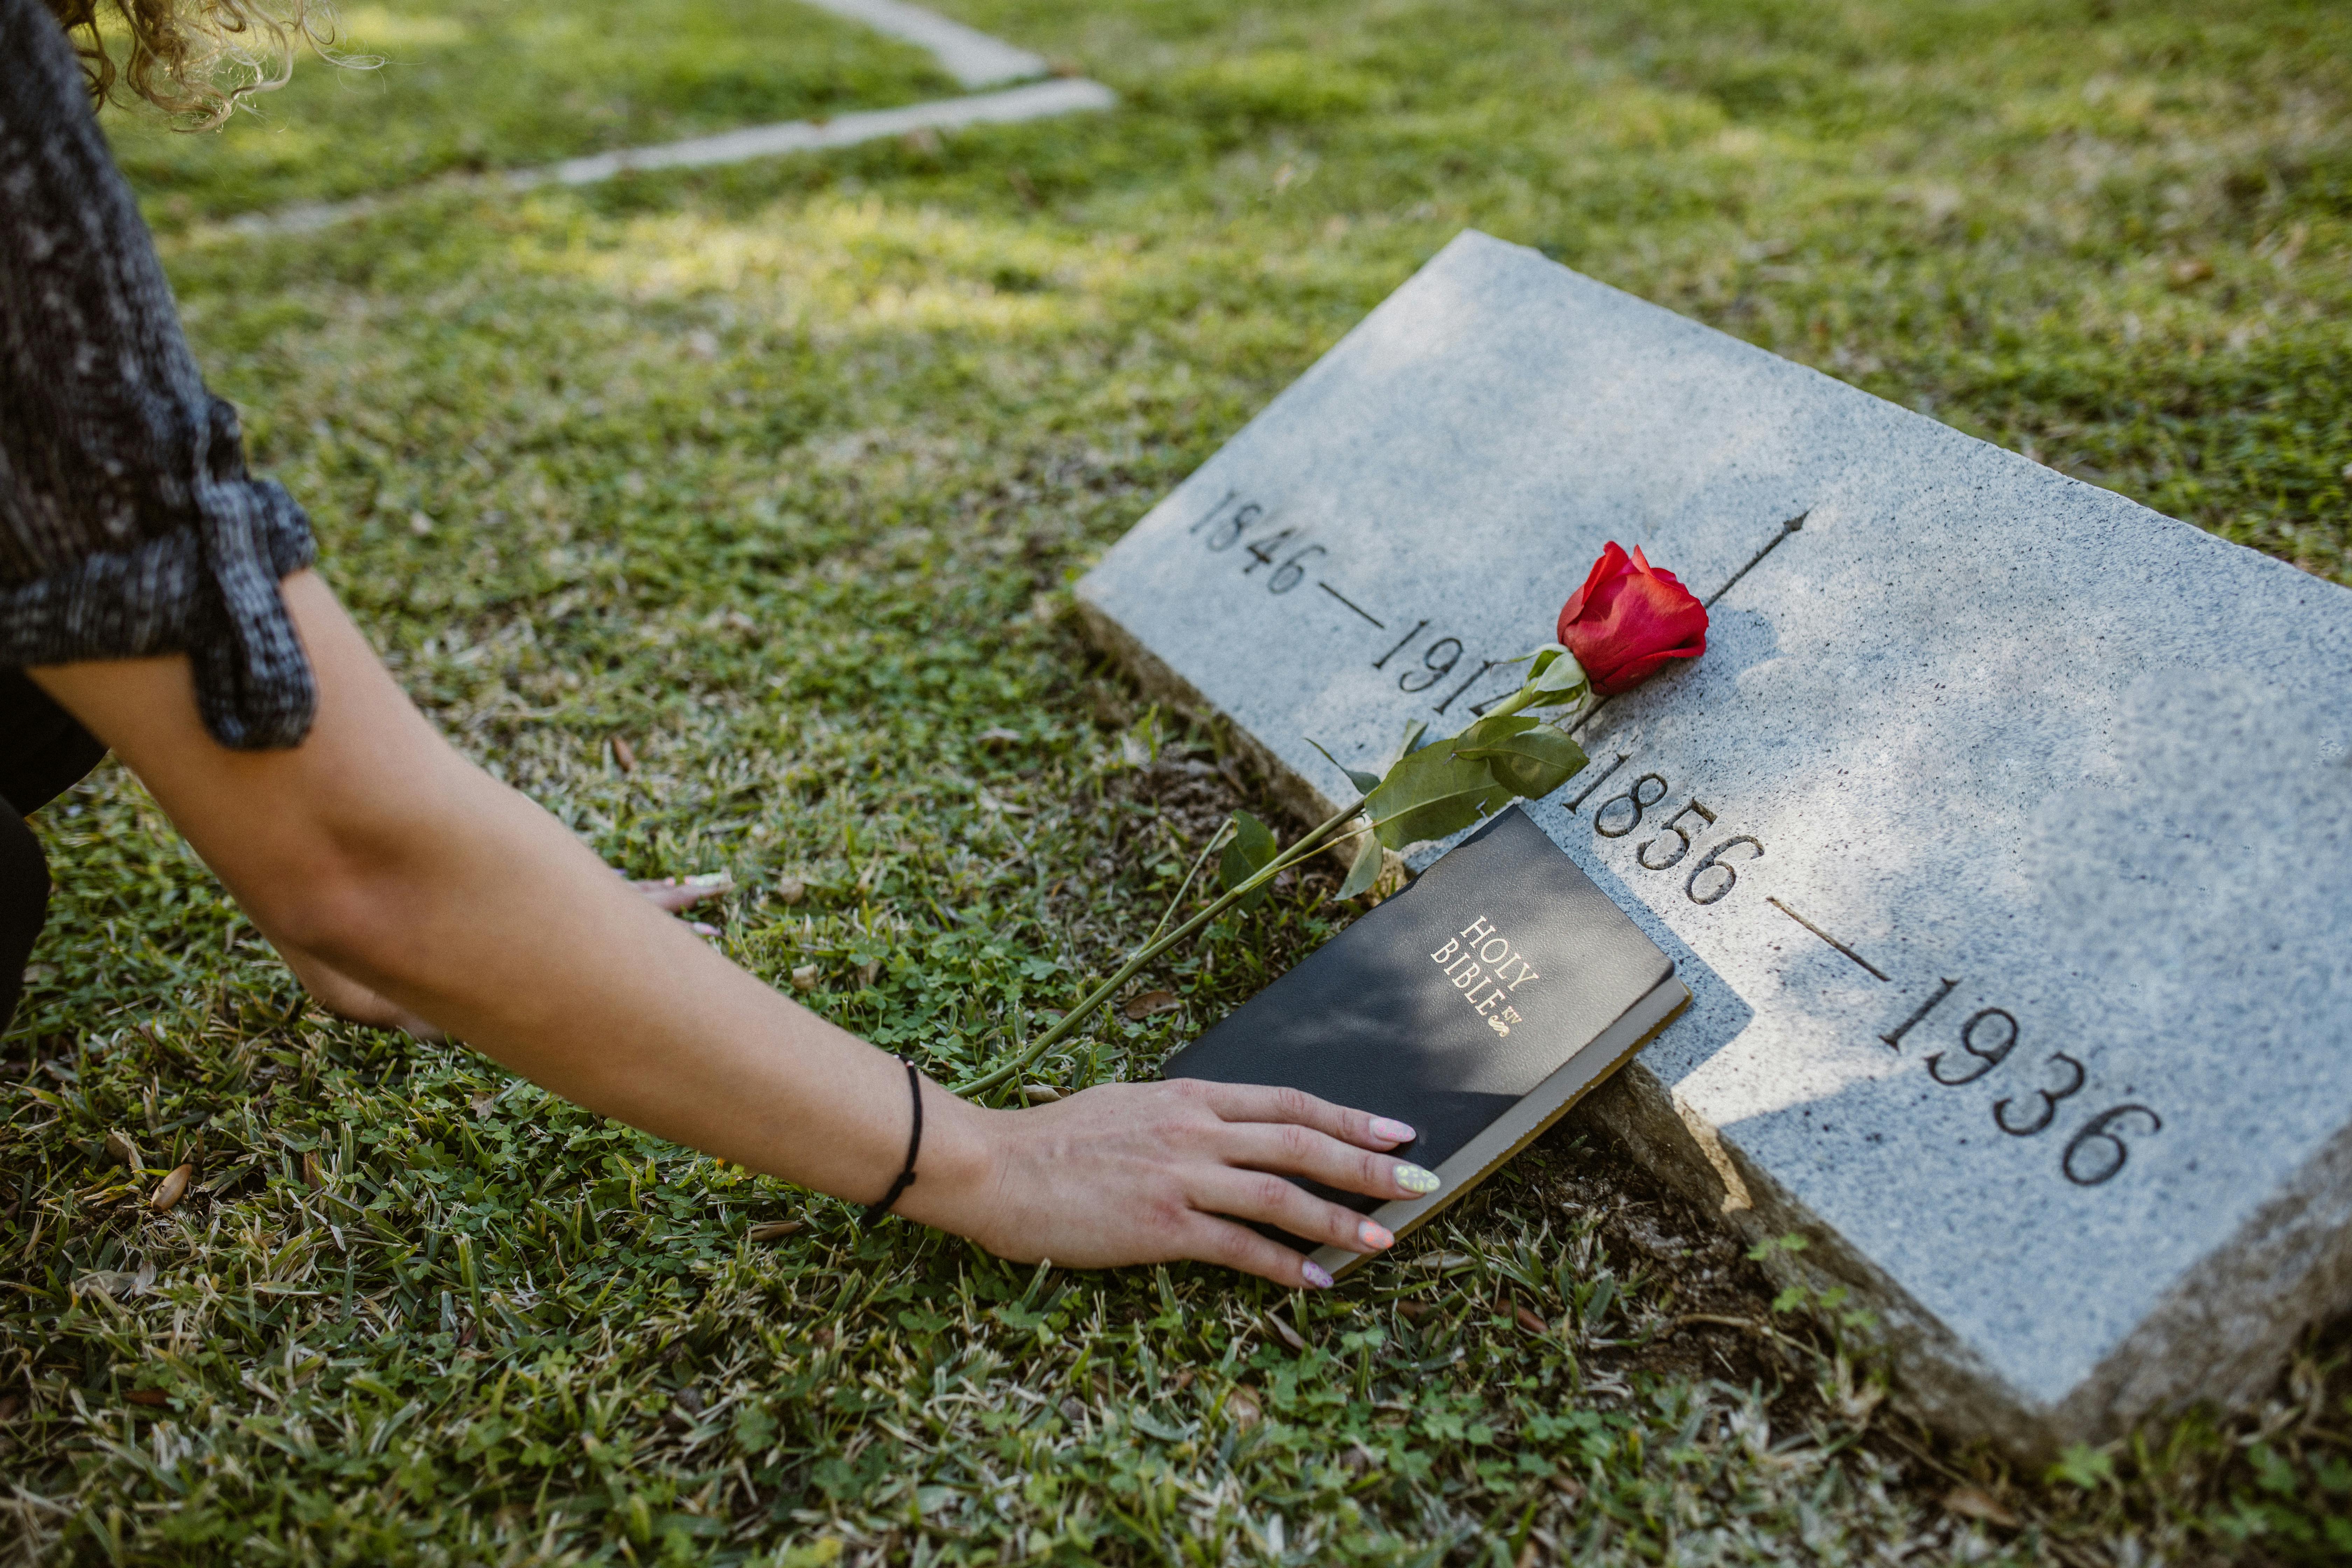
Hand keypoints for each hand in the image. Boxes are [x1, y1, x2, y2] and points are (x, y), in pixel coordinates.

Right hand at [902, 1078, 1437, 1287]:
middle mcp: (1194, 1130)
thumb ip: (1176, 1115)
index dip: (1346, 1117)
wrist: (994, 1165)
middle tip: (1421, 1179)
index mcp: (1187, 1097)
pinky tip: (1318, 1281)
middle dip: (1367, 1163)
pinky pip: (1240, 1247)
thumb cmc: (1052, 1140)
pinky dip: (1285, 1266)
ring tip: (1386, 1237)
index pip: (1287, 1102)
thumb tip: (1212, 1124)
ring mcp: (1181, 1176)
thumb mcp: (1126, 1104)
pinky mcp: (1162, 1224)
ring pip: (1282, 1194)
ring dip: (1341, 1218)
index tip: (1393, 1131)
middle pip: (1301, 1141)